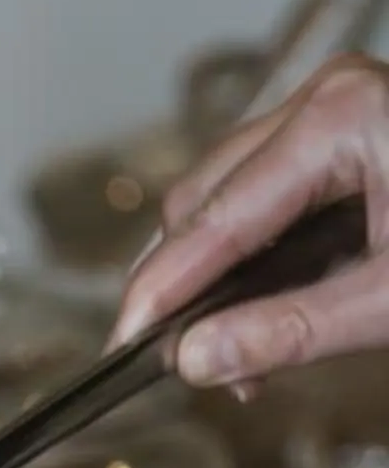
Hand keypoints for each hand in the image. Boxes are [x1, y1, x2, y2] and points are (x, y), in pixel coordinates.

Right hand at [114, 54, 388, 391]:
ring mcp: (335, 111)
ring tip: (236, 355)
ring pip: (229, 196)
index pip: (216, 219)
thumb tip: (197, 362)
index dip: (161, 290)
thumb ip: (289, 332)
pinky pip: (268, 194)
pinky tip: (264, 312)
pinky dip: (256, 257)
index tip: (120, 347)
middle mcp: (326, 100)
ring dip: (219, 276)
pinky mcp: (347, 136)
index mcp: (337, 123)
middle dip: (186, 285)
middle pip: (205, 199)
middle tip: (187, 367)